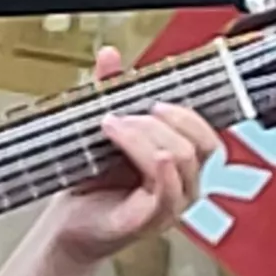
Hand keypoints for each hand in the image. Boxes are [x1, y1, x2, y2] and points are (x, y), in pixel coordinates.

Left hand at [38, 45, 221, 266]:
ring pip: (181, 160)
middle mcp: (184, 184)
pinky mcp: (150, 220)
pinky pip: (168, 193)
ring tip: (111, 127)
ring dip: (146, 135)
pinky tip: (140, 149)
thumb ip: (109, 92)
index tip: (153, 100)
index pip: (206, 135)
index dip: (187, 113)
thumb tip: (109, 54)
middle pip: (201, 144)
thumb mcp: (103, 130)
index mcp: (181, 163)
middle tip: (123, 115)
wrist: (68, 221)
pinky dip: (157, 166)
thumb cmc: (91, 180)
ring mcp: (171, 205)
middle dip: (163, 121)